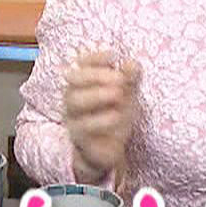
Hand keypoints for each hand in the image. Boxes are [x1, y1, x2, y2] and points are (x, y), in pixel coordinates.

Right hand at [62, 51, 141, 185]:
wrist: (109, 150)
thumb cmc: (114, 116)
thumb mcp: (127, 95)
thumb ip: (130, 78)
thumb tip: (132, 63)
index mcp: (83, 83)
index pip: (81, 64)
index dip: (94, 58)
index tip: (112, 56)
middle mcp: (73, 96)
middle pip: (73, 80)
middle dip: (96, 75)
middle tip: (119, 79)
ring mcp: (73, 116)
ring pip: (74, 101)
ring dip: (97, 95)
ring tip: (118, 94)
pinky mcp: (78, 137)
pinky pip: (83, 126)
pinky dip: (100, 119)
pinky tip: (116, 115)